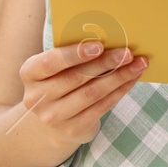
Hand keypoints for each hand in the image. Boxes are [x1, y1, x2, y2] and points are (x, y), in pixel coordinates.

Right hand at [19, 39, 148, 146]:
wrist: (54, 117)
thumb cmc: (60, 79)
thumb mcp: (57, 65)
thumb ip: (73, 52)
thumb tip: (109, 37)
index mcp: (29, 73)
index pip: (50, 62)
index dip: (74, 54)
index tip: (99, 45)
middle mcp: (37, 98)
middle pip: (76, 78)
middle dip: (105, 63)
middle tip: (128, 52)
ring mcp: (54, 117)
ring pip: (92, 93)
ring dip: (119, 77)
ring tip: (138, 64)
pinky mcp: (73, 129)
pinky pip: (102, 107)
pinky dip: (120, 91)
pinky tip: (132, 79)